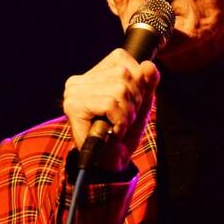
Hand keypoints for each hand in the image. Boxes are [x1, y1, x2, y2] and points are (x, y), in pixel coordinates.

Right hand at [63, 48, 159, 172]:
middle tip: (123, 119)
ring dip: (127, 114)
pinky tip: (112, 131)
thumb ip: (147, 82)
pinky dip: (119, 121)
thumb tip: (149, 65)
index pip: (123, 59)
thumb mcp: (141, 103)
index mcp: (93, 75)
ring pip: (119, 89)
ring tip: (118, 125)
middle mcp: (79, 81)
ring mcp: (74, 93)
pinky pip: (111, 104)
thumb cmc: (123, 132)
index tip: (129, 105)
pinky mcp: (74, 107)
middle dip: (134, 101)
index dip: (137, 82)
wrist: (111, 164)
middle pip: (124, 74)